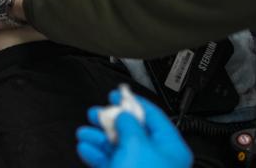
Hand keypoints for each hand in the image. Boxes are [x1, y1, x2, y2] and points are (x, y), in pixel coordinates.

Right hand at [76, 93, 192, 167]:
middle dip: (111, 122)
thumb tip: (123, 114)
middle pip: (133, 133)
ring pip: (118, 149)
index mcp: (170, 149)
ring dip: (99, 138)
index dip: (134, 103)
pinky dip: (96, 156)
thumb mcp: (136, 145)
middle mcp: (157, 161)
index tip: (117, 95)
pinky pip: (110, 164)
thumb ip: (128, 124)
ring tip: (84, 132)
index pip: (154, 118)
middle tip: (96, 113)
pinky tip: (85, 148)